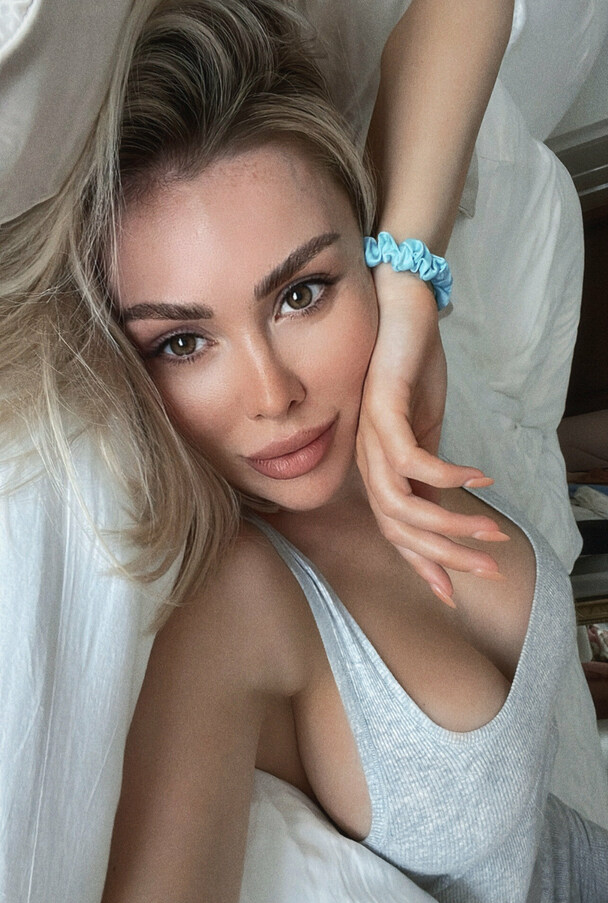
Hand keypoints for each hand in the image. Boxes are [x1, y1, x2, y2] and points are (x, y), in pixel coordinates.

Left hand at [355, 274, 508, 604]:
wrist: (399, 310)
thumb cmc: (411, 367)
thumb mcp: (426, 428)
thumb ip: (431, 468)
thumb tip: (444, 504)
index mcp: (378, 468)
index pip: (396, 531)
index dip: (422, 564)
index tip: (453, 592)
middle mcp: (367, 460)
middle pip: (398, 528)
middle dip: (445, 555)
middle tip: (489, 567)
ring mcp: (370, 438)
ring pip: (401, 504)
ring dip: (449, 522)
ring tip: (489, 529)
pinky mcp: (381, 411)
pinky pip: (412, 460)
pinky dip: (448, 473)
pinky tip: (479, 476)